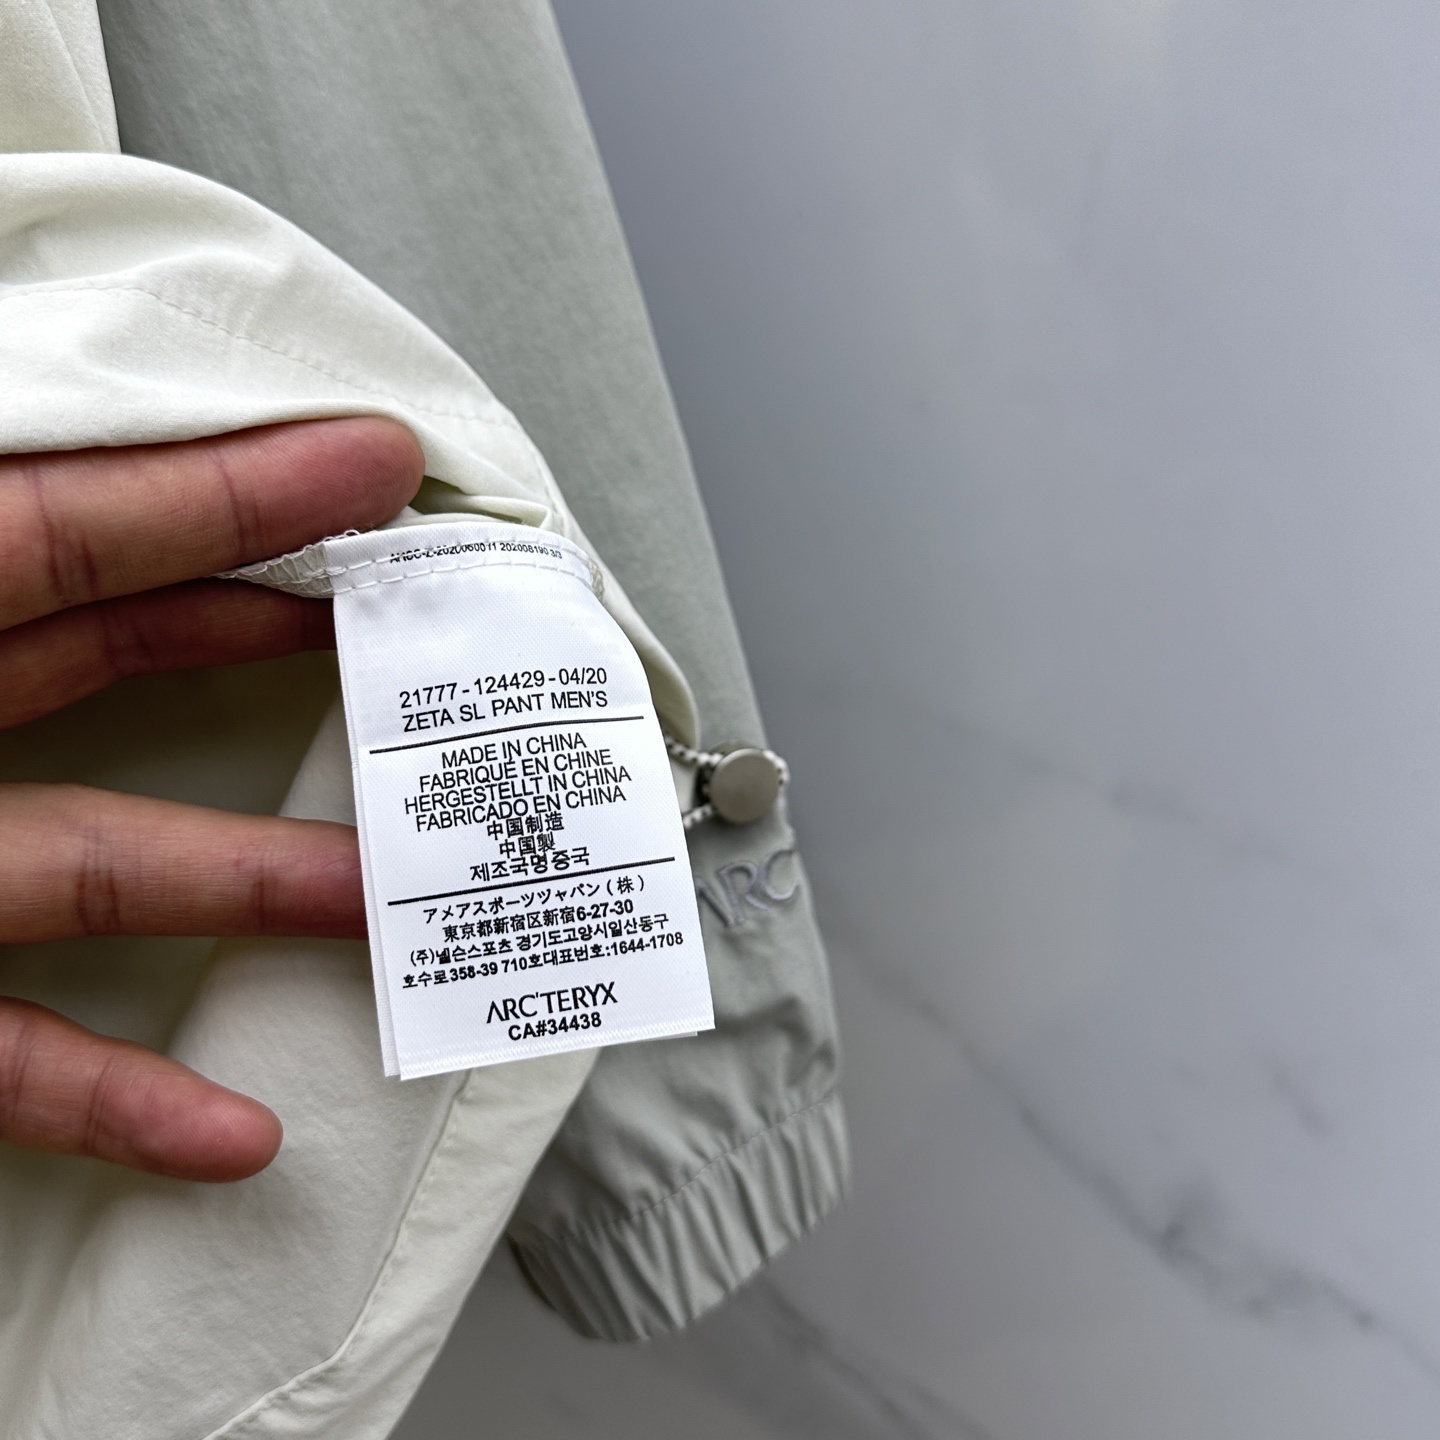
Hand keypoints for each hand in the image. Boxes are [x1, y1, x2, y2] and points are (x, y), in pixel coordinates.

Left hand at [0, 418, 421, 1181]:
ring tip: (394, 893)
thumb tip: (61, 513)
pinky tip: (231, 1136)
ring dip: (254, 887)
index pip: (76, 524)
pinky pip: (8, 1055)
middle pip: (109, 656)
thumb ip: (7, 546)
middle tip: (415, 619)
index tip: (382, 459)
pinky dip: (116, 1095)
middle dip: (271, 634)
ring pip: (93, 865)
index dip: (234, 488)